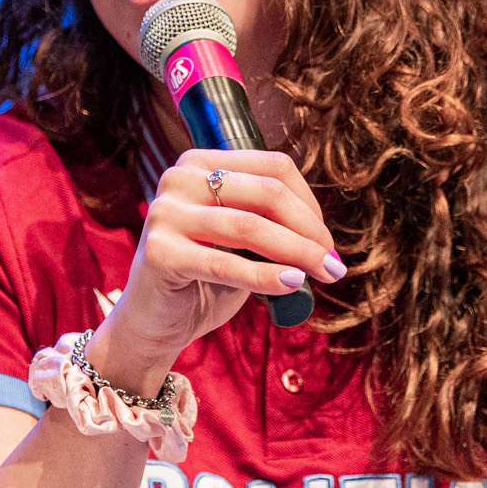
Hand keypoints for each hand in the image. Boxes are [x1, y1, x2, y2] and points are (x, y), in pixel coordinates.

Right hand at [87, 149, 344, 387]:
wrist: (153, 323)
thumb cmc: (203, 280)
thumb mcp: (241, 242)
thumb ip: (272, 226)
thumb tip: (325, 239)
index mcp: (201, 164)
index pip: (273, 167)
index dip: (310, 204)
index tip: (327, 241)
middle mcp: (179, 179)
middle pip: (267, 193)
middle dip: (309, 231)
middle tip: (333, 263)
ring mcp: (165, 213)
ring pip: (251, 226)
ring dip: (297, 253)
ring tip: (323, 275)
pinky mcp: (159, 252)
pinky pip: (226, 263)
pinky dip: (265, 276)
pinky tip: (292, 285)